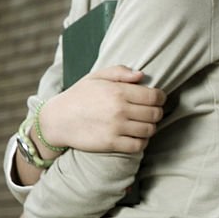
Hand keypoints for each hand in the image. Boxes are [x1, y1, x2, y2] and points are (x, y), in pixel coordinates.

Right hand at [40, 66, 165, 152]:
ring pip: (150, 130)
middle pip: (155, 113)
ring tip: (144, 124)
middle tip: (150, 112)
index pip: (154, 96)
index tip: (157, 99)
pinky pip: (138, 145)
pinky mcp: (111, 143)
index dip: (161, 98)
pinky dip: (142, 142)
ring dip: (150, 127)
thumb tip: (141, 75)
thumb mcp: (96, 77)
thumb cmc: (79, 96)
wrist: (57, 120)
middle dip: (157, 112)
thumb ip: (120, 72)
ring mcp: (116, 127)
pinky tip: (137, 136)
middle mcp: (119, 109)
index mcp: (118, 91)